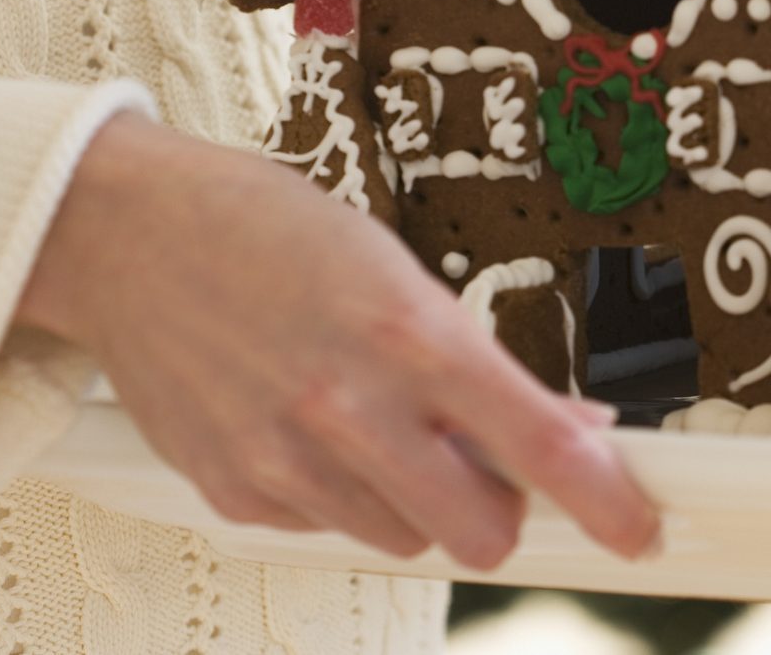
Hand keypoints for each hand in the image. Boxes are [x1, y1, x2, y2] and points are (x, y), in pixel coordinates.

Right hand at [16, 112, 658, 567]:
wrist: (131, 235)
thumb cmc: (272, 233)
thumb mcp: (399, 272)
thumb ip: (481, 365)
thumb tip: (571, 429)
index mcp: (411, 334)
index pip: (536, 443)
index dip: (603, 499)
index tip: (639, 529)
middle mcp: (352, 408)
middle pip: (478, 533)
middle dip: (497, 511)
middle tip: (483, 463)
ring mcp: (286, 459)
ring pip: (403, 538)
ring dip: (412, 499)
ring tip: (374, 418)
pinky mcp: (234, 491)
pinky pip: (325, 528)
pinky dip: (338, 493)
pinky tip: (308, 425)